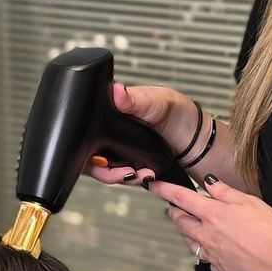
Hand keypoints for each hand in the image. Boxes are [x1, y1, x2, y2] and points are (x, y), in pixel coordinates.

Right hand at [86, 81, 200, 185]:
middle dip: (105, 172)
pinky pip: (123, 177)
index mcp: (104, 117)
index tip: (101, 159)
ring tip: (140, 174)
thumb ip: (132, 99)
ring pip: (105, 172)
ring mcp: (117, 152)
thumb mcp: (149, 100)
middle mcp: (106, 136)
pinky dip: (133, 179)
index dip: (85, 152)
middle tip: (125, 172)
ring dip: (120, 178)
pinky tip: (145, 175)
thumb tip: (116, 91)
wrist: (190, 129)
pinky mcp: (129, 164)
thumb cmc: (167, 107)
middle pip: (90, 160)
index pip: (82, 137)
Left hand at [149, 179, 271, 270]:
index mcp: (212, 214)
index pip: (180, 198)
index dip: (164, 190)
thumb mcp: (248, 202)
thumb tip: (210, 183)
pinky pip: (208, 261)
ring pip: (190, 243)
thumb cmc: (268, 231)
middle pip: (181, 222)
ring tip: (191, 228)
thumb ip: (225, 192)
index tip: (153, 186)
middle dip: (174, 213)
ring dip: (187, 233)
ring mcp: (212, 256)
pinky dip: (207, 254)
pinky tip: (216, 251)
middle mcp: (206, 236)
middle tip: (173, 208)